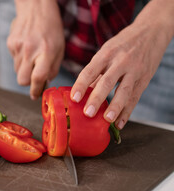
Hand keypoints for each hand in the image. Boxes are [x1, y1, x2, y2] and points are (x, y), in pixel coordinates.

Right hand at [7, 0, 64, 99]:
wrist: (36, 7)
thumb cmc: (51, 28)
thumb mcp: (59, 48)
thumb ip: (52, 68)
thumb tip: (44, 84)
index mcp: (46, 51)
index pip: (38, 77)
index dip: (36, 90)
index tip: (35, 95)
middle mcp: (30, 50)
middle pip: (22, 80)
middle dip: (28, 82)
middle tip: (34, 76)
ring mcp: (18, 47)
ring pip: (17, 71)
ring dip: (24, 69)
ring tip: (32, 55)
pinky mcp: (10, 43)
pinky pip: (14, 60)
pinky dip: (20, 58)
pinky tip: (26, 48)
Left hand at [70, 0, 173, 128]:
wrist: (152, 31)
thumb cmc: (122, 44)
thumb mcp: (106, 52)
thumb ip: (95, 72)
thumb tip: (81, 93)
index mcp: (106, 54)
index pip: (90, 70)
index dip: (81, 85)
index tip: (74, 98)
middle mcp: (120, 61)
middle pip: (107, 82)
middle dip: (97, 98)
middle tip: (88, 113)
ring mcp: (134, 70)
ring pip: (124, 91)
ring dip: (115, 107)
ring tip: (107, 120)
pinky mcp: (144, 79)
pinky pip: (135, 97)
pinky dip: (127, 112)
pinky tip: (120, 123)